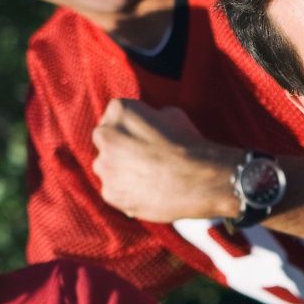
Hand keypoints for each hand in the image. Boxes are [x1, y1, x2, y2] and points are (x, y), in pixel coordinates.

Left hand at [91, 99, 240, 221]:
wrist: (198, 180)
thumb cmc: (189, 144)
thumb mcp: (173, 115)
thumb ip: (152, 117)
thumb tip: (150, 123)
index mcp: (119, 111)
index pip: (115, 115)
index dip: (132, 126)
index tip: (145, 135)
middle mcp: (105, 136)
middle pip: (106, 140)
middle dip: (120, 147)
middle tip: (145, 157)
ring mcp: (105, 166)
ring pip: (107, 167)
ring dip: (122, 170)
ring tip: (149, 177)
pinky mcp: (109, 193)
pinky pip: (114, 190)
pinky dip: (127, 192)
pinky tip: (149, 191)